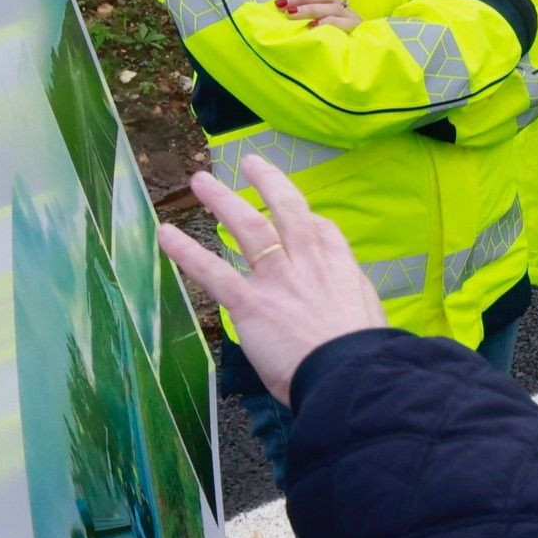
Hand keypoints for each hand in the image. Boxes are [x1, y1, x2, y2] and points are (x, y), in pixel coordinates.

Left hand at [157, 156, 385, 404]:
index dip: (307, 217)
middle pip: (285, 210)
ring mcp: (277, 279)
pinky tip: (166, 235)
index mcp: (340, 267)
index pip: (321, 230)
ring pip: (247, 226)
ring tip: (201, 181)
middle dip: (267, 182)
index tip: (300, 213)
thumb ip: (355, 297)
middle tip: (250, 163)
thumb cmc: (364, 354)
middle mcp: (307, 262)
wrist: (352, 375)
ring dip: (222, 200)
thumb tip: (347, 295)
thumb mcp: (371, 316)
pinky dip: (186, 251)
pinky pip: (213, 272)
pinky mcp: (250, 303)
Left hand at [276, 0, 358, 30]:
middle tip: (281, 3)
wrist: (355, 54)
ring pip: (332, 7)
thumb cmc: (327, 34)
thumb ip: (302, 9)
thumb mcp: (314, 19)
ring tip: (291, 14)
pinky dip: (327, 22)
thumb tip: (278, 4)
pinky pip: (342, 23)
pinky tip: (312, 26)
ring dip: (309, 9)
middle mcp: (341, 5)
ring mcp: (349, 17)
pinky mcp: (354, 30)